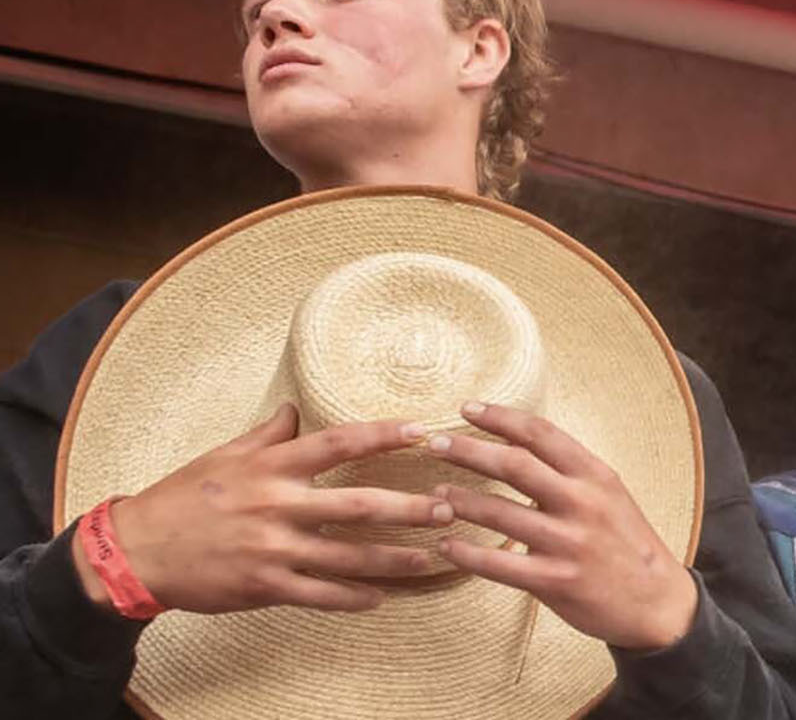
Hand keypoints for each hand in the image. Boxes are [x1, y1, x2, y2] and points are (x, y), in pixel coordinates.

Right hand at [74, 405, 451, 614]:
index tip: (423, 430)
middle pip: (358, 504)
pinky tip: (381, 598)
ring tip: (434, 557)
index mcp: (271, 466)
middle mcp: (277, 505)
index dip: (384, 435)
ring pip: (348, 556)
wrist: (136, 552)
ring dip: (396, 559)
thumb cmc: (183, 497)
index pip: (339, 443)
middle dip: (409, 507)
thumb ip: (268, 435)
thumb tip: (296, 406)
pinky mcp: (264, 585)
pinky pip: (319, 594)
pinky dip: (353, 597)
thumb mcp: (224, 454)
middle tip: (449, 506)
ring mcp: (273, 548)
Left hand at [426, 402, 698, 650]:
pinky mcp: (555, 581)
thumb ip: (570, 471)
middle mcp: (581, 502)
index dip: (499, 417)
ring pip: (499, 513)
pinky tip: (446, 545)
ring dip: (460, 501)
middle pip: (513, 465)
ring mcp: (568, 542)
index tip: (466, 408)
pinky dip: (467, 554)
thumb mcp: (609, 494)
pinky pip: (499, 565)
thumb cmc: (626, 542)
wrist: (657, 601)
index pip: (540, 433)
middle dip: (468, 450)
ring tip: (435, 494)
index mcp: (594, 475)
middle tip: (435, 442)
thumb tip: (519, 442)